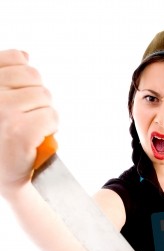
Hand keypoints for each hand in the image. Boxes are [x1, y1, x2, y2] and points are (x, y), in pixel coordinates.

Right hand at [0, 50, 57, 197]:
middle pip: (34, 77)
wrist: (2, 175)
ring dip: (44, 113)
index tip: (19, 98)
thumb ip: (6, 75)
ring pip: (45, 96)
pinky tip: (38, 137)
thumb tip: (25, 55)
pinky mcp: (21, 131)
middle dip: (36, 97)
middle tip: (26, 118)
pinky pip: (51, 116)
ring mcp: (4, 111)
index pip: (15, 59)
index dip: (25, 78)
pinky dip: (50, 127)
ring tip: (30, 128)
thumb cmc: (2, 139)